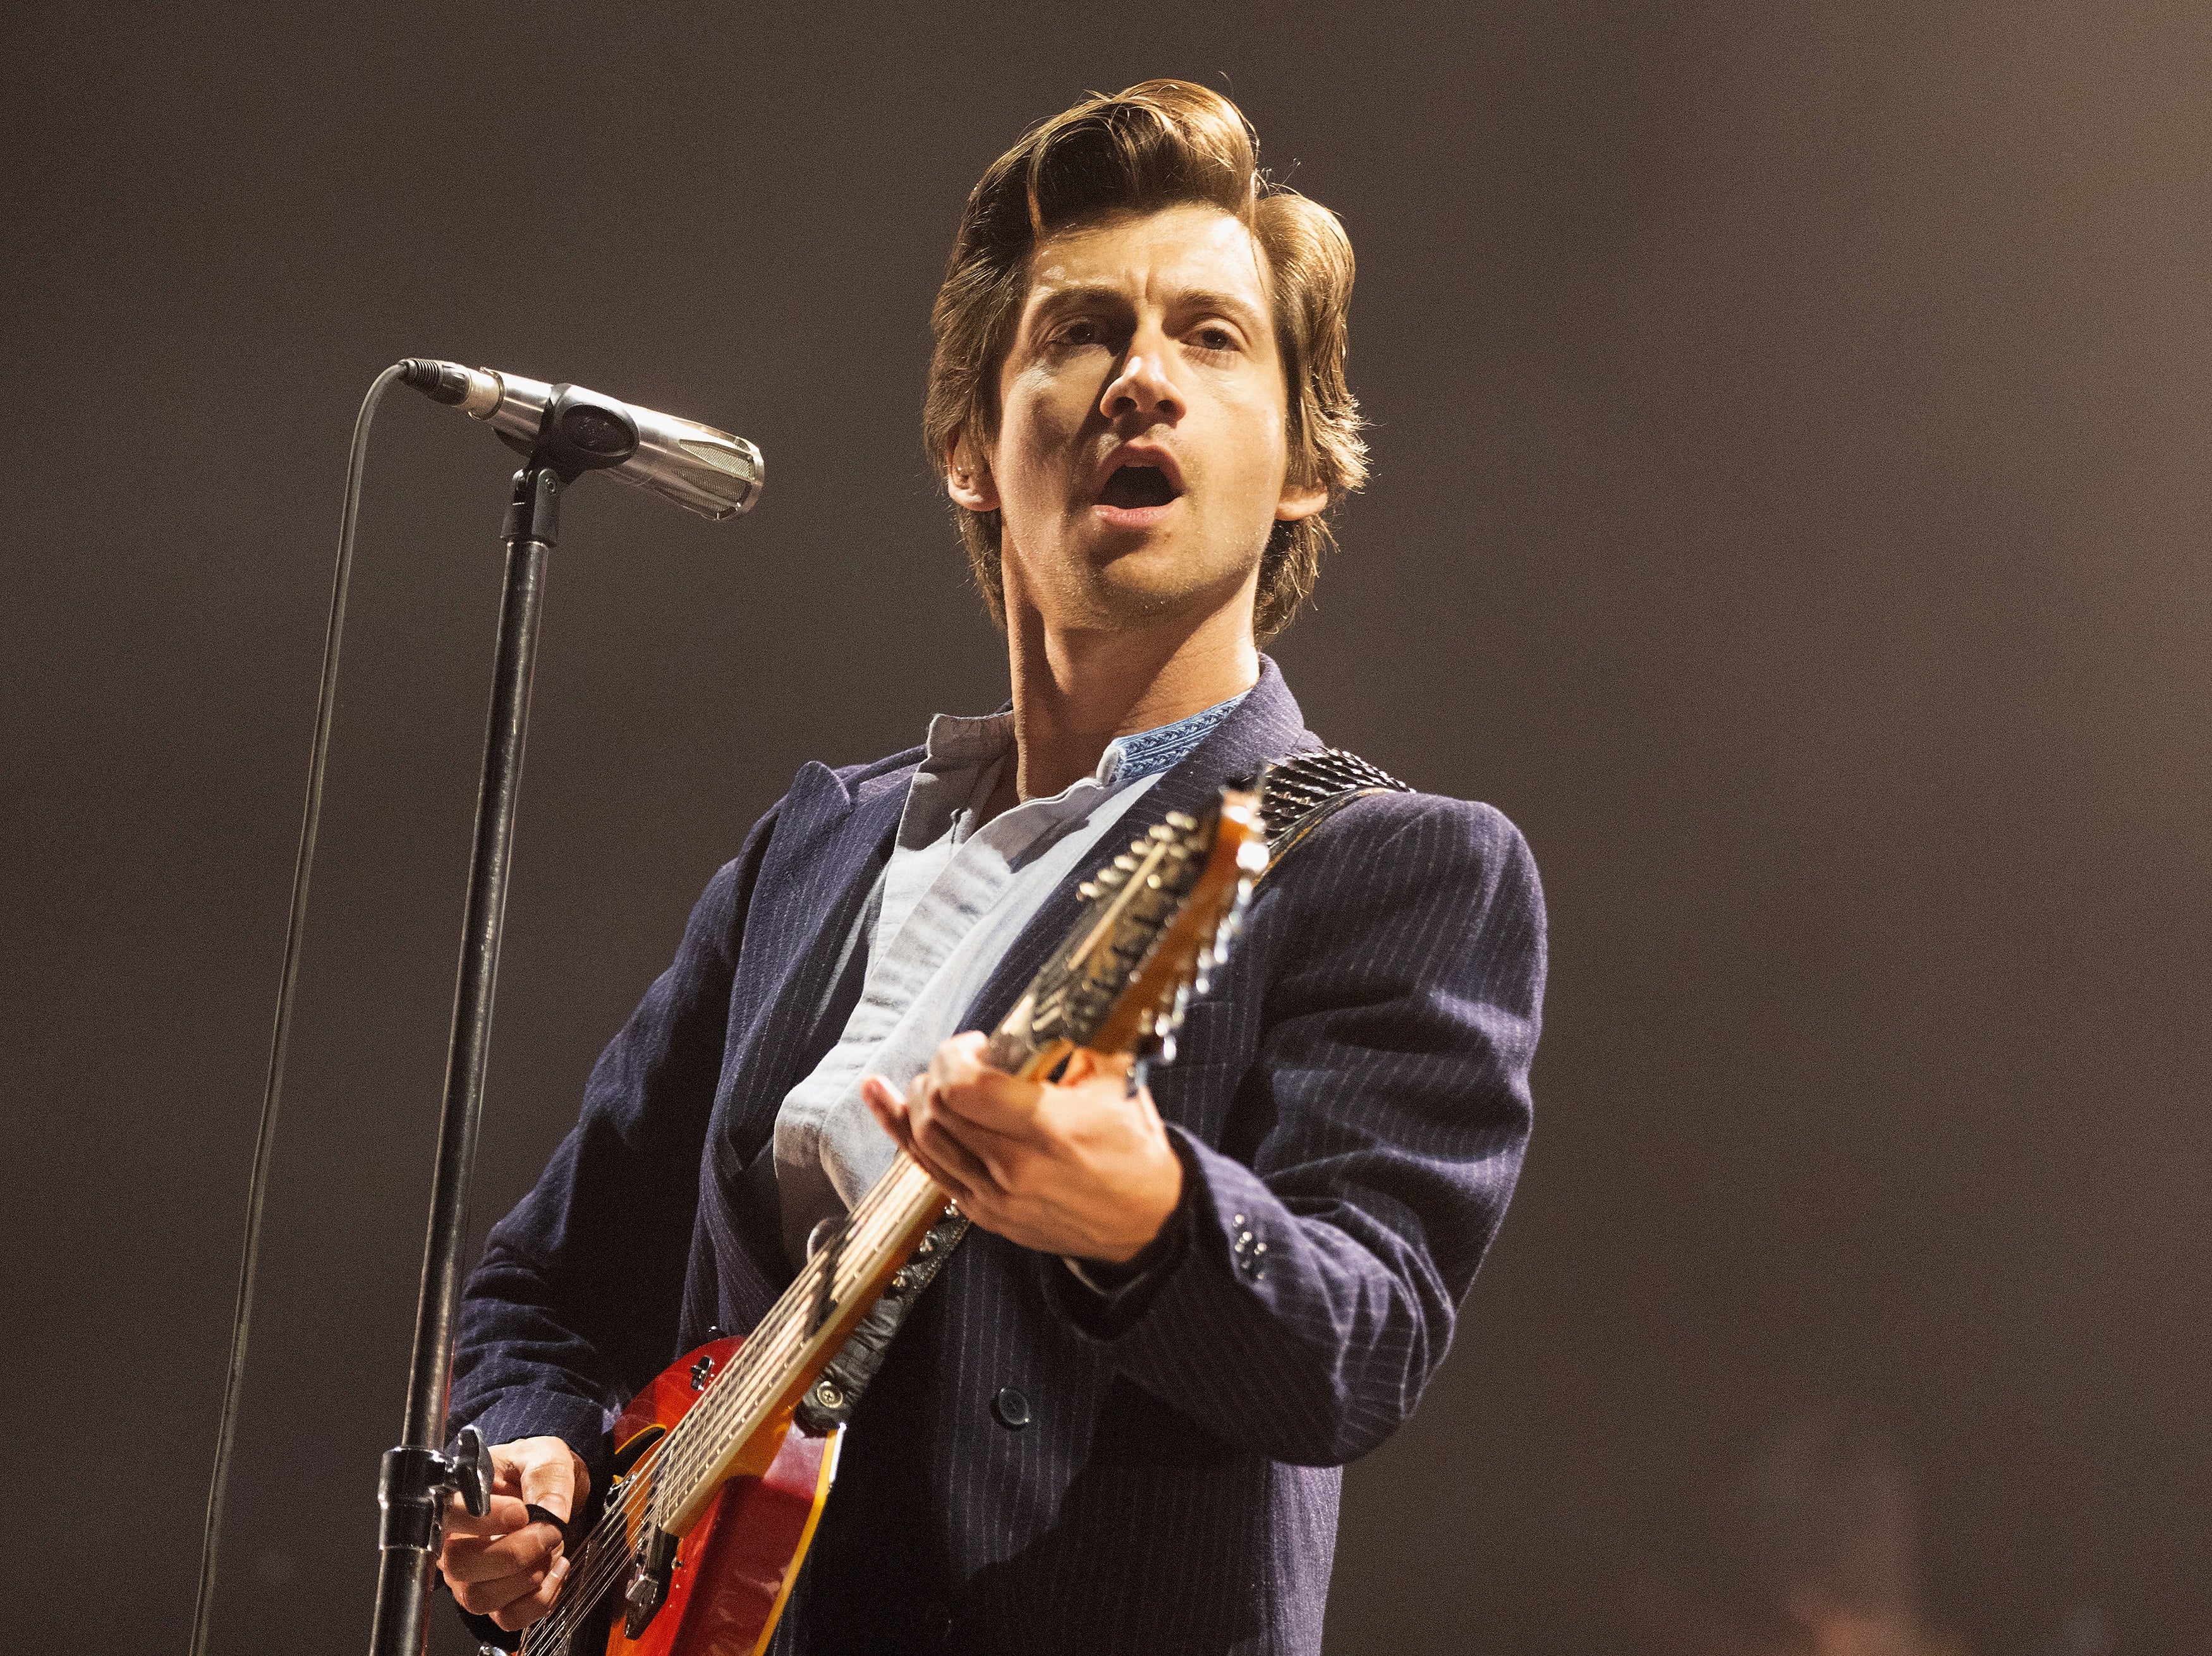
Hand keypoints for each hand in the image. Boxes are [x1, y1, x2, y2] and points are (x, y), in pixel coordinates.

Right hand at [437, 1435, 588, 1632]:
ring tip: (551, 1549)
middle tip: (548, 1531)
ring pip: (480, 1598)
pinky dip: (540, 1600)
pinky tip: (556, 1570)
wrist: (550, 1490)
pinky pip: (507, 1618)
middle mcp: (456, 1543)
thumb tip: (550, 1511)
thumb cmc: (534, 1471)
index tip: (521, 1512)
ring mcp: (471, 1577)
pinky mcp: (496, 1600)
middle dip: (514, 1553)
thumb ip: (546, 1477)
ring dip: (526, 1578)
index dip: (484, 1520)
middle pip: (460, 1566)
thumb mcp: (545, 1457)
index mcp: (459, 1501)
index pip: (448, 1518)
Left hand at [861, 1032, 1182, 1262]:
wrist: (1148, 1222)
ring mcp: (996, 1197)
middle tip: (961, 1060)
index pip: (966, 1087)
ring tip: (928, 1076)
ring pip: (923, 1139)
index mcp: (1049, 1129)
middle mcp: (1016, 1167)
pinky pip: (927, 1169)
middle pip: (937, 1109)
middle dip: (937, 1071)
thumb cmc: (1134, 1150)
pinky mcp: (985, 1214)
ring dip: (915, 1098)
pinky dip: (898, 1131)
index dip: (956, 1055)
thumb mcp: (1116, 1083)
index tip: (976, 1045)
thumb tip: (1037, 1009)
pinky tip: (881, 1099)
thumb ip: (1072, 1044)